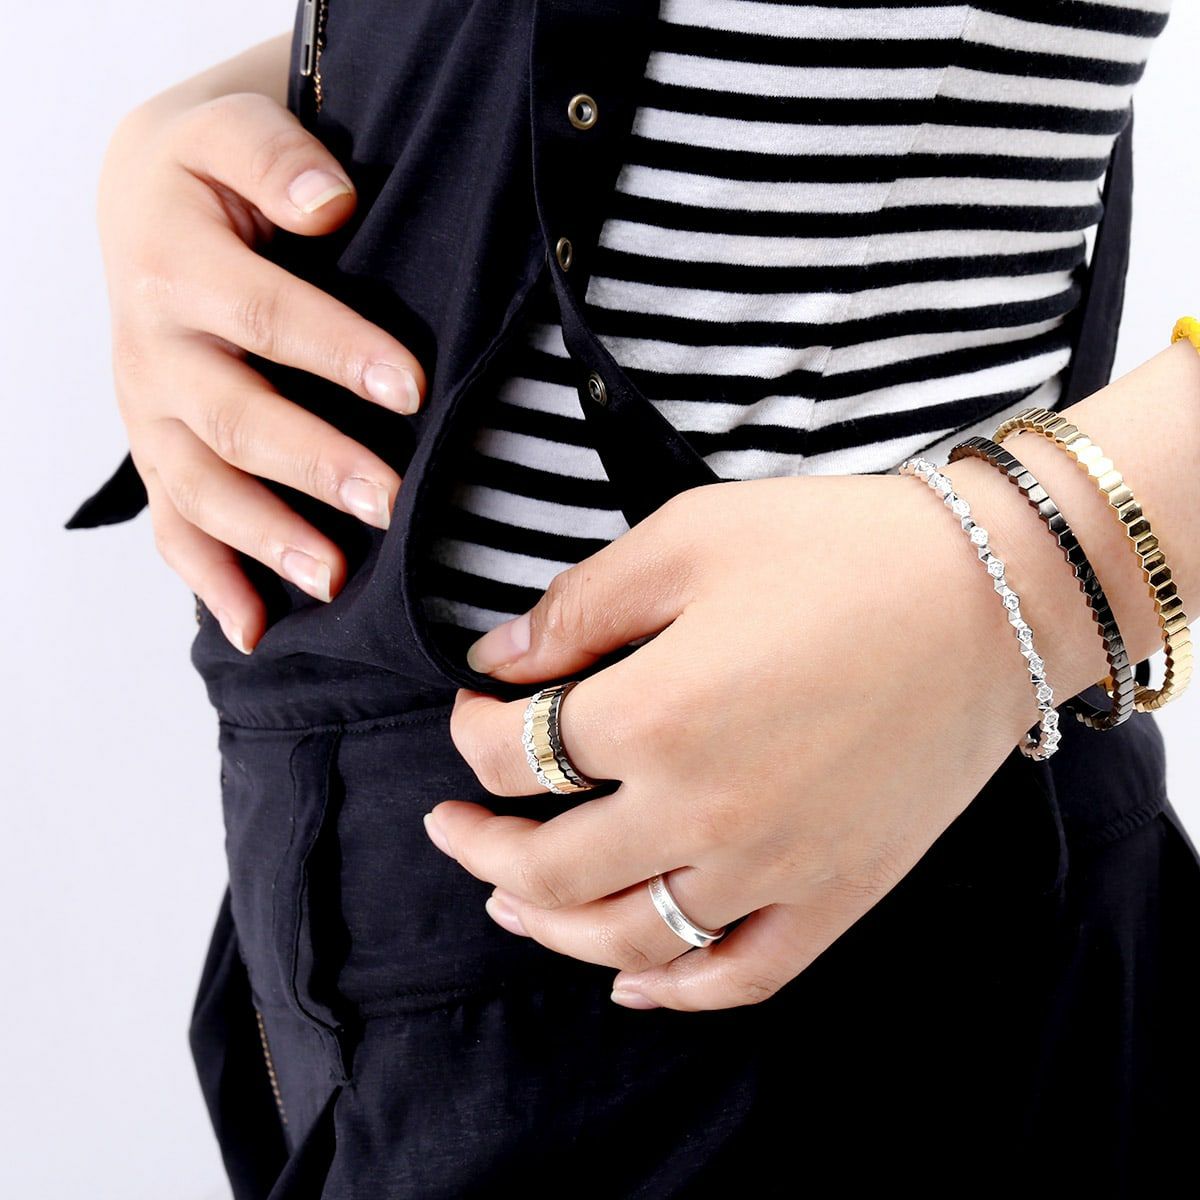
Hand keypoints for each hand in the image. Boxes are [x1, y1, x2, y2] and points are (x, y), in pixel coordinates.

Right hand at [99, 90, 427, 651]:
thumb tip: (329, 203)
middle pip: (230, 417)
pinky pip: (172, 528)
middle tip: (386, 502)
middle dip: (312, 464)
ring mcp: (150, 414)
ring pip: (198, 487)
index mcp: (173, 263)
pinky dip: (210, 582)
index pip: (262, 313)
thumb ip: (274, 154)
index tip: (410, 388)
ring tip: (334, 579)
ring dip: (264, 539)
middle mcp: (152, 348)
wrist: (144, 204)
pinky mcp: (159, 454)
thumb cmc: (212, 175)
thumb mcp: (231, 130)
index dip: (334, 351)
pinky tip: (255, 629)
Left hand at [426, 473, 1038, 1011]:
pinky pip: (741, 977)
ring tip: (509, 902)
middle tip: (449, 828)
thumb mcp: (687, 538)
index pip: (514, 755)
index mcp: (655, 716)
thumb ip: (578, 606)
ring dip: (550, 927)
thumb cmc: (838, 550)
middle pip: (549, 867)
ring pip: (627, 939)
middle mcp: (703, 813)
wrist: (991, 591)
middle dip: (479, 845)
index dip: (471, 733)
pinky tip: (631, 984)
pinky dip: (675, 993)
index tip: (472, 709)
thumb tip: (498, 660)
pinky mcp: (836, 897)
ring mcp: (773, 870)